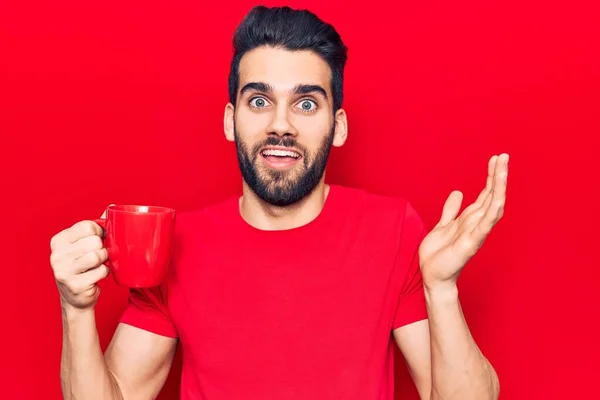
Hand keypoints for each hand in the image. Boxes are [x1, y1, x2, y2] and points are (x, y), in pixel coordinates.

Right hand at [50, 211, 109, 311]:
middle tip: (99, 256)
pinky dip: (104, 272)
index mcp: (58, 241)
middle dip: (102, 248)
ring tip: (98, 264)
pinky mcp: (74, 285)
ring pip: (97, 255)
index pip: (87, 226)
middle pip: (94, 241)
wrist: (76, 298)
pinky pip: (101, 271)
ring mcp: (63, 271)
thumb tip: (113, 208)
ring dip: (104, 260)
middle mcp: (57, 255)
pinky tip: (97, 275)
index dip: (100, 232)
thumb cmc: (83, 267)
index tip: (99, 239)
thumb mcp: (82, 245)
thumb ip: (94, 228)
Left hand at [419, 153, 508, 289]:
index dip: (491, 176)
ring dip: (498, 187)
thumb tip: (458, 192)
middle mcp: (476, 223)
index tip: (496, 158)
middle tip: (504, 156)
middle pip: (491, 195)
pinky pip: (485, 226)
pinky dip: (492, 212)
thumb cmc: (438, 254)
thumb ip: (451, 210)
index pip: (485, 193)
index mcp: (470, 218)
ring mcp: (476, 233)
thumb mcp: (442, 225)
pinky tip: (499, 199)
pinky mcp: (471, 243)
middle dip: (498, 176)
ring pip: (492, 206)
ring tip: (502, 169)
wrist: (433, 276)